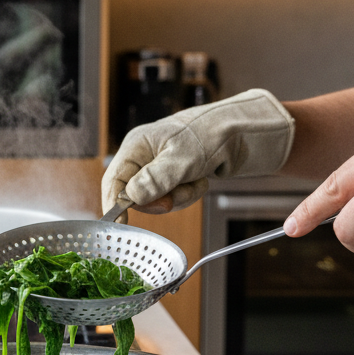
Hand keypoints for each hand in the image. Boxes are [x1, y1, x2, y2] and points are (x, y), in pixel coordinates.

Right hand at [102, 89, 294, 219]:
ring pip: (157, 199)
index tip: (120, 223)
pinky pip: (173, 198)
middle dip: (159, 200)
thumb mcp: (182, 158)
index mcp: (136, 147)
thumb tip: (131, 197)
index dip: (113, 203)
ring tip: (195, 180)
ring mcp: (158, 168)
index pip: (114, 180)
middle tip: (175, 197)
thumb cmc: (209, 135)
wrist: (240, 131)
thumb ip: (156, 179)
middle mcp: (143, 158)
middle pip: (136, 195)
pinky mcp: (173, 177)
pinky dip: (189, 193)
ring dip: (179, 196)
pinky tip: (200, 179)